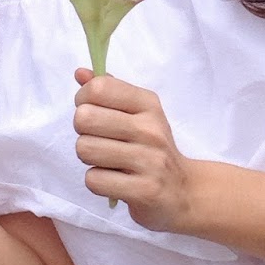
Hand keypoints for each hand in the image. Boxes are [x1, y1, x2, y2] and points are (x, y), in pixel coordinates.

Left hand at [72, 70, 194, 233]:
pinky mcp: (144, 190)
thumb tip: (80, 73)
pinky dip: (97, 182)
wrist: (184, 191)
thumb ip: (109, 91)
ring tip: (108, 162)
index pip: (99, 88)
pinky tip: (114, 181)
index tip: (92, 111)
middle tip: (99, 141)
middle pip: (85, 118)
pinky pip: (94, 180)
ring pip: (85, 149)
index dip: (82, 100)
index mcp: (148, 104)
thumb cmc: (152, 149)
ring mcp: (149, 160)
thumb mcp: (138, 113)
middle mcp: (150, 129)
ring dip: (89, 159)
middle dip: (83, 132)